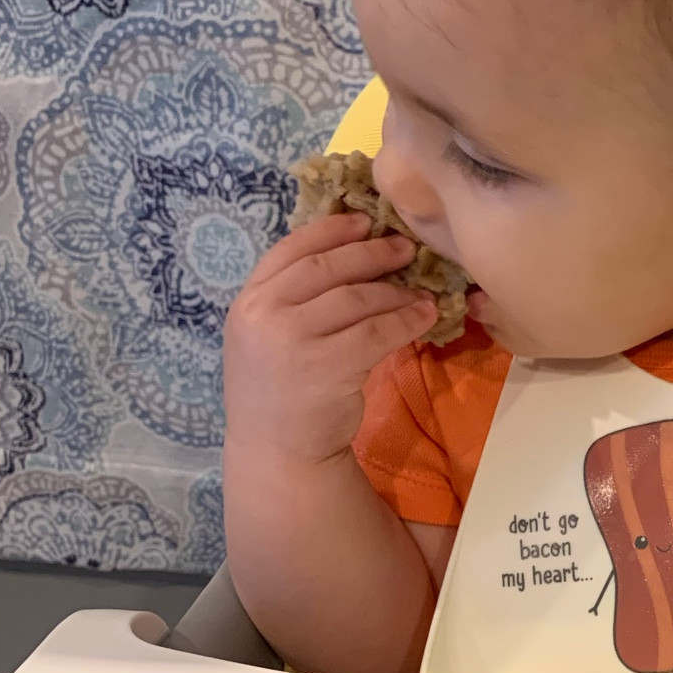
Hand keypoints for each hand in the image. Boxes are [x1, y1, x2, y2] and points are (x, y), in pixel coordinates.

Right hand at [223, 213, 436, 465]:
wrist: (277, 451)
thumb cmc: (280, 391)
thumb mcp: (268, 336)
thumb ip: (293, 298)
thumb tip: (351, 254)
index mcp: (248, 301)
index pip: (291, 249)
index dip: (331, 229)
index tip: (364, 220)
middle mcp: (264, 315)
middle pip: (328, 267)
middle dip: (372, 254)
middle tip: (405, 248)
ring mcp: (293, 342)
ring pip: (356, 298)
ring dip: (395, 290)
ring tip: (421, 289)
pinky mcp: (327, 368)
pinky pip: (377, 332)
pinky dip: (406, 321)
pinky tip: (425, 316)